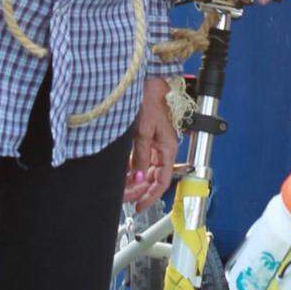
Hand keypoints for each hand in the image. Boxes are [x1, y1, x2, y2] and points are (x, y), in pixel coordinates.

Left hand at [123, 77, 177, 208]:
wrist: (148, 82)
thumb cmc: (150, 101)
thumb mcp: (143, 131)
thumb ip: (140, 156)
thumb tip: (138, 178)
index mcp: (168, 149)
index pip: (162, 181)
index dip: (151, 196)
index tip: (139, 207)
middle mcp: (163, 149)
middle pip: (154, 178)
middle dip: (139, 190)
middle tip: (124, 199)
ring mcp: (155, 144)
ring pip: (147, 171)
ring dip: (135, 181)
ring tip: (122, 188)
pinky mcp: (146, 139)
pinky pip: (141, 160)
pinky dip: (133, 169)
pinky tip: (124, 174)